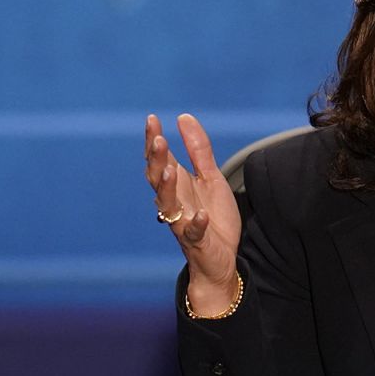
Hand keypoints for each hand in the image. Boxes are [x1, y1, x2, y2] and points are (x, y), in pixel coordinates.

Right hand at [144, 113, 241, 312]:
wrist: (222, 258)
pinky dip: (196, 224)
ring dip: (167, 188)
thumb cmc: (212, 216)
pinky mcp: (197, 241)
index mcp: (177, 184)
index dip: (154, 141)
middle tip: (159, 141)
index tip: (152, 119)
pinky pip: (193, 233)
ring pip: (167, 204)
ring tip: (170, 170)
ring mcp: (183, 222)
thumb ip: (198, 150)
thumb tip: (183, 117)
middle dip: (157, 160)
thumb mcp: (210, 177)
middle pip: (158, 178)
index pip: (160, 159)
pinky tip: (200, 215)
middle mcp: (174, 202)